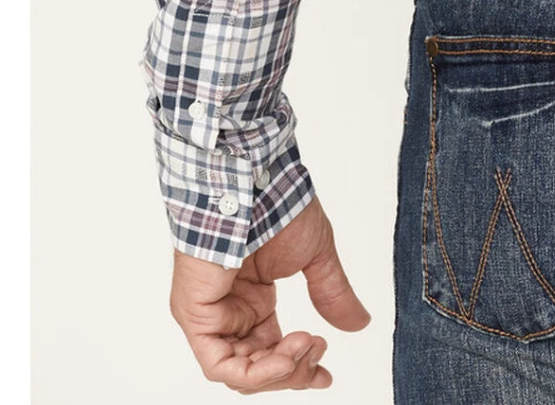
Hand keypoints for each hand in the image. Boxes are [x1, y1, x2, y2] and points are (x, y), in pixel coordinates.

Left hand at [168, 198, 370, 391]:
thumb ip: (332, 293)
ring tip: (306, 346)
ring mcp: (209, 315)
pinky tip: (285, 356)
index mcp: (252, 299)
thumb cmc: (277, 204)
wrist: (254, 181)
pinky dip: (253, 371)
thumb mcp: (315, 256)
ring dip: (277, 370)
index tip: (325, 373)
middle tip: (319, 354)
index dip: (298, 368)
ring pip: (237, 372)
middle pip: (256, 367)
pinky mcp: (195, 316)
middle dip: (292, 370)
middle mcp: (229, 312)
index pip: (271, 351)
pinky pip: (219, 364)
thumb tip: (359, 323)